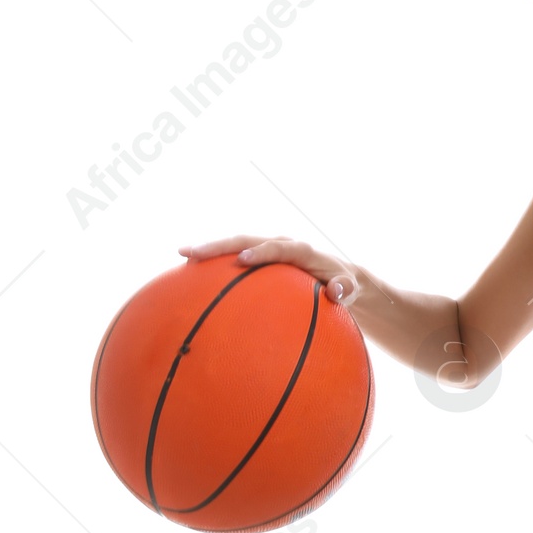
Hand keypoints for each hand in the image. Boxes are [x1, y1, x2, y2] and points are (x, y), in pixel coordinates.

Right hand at [177, 235, 371, 306]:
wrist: (338, 275)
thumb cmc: (343, 285)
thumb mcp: (350, 290)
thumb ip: (345, 290)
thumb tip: (335, 292)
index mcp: (299, 249)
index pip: (276, 248)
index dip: (260, 253)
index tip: (242, 261)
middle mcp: (279, 243)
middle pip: (245, 239)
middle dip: (219, 246)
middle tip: (192, 253)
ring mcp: (266, 248)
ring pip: (234, 245)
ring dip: (210, 250)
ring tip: (183, 256)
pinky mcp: (258, 257)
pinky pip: (234, 258)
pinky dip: (215, 264)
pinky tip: (192, 275)